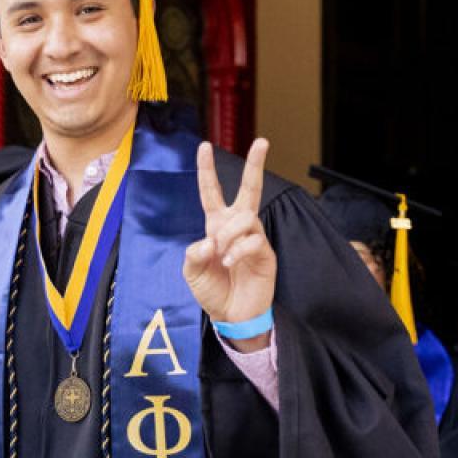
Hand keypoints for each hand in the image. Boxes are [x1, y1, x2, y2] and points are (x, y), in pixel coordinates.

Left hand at [183, 139, 275, 345]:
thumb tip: (211, 239)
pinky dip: (238, 250)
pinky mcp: (266, 253)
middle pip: (249, 189)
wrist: (231, 316)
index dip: (207, 170)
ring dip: (229, 235)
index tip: (204, 146)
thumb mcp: (191, 271)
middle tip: (262, 142)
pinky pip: (253, 240)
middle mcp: (237, 227)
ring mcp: (254, 238)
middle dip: (255, 165)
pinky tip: (229, 263)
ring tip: (221, 256)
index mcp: (216, 226)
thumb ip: (194, 252)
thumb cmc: (212, 291)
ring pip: (245, 217)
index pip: (211, 193)